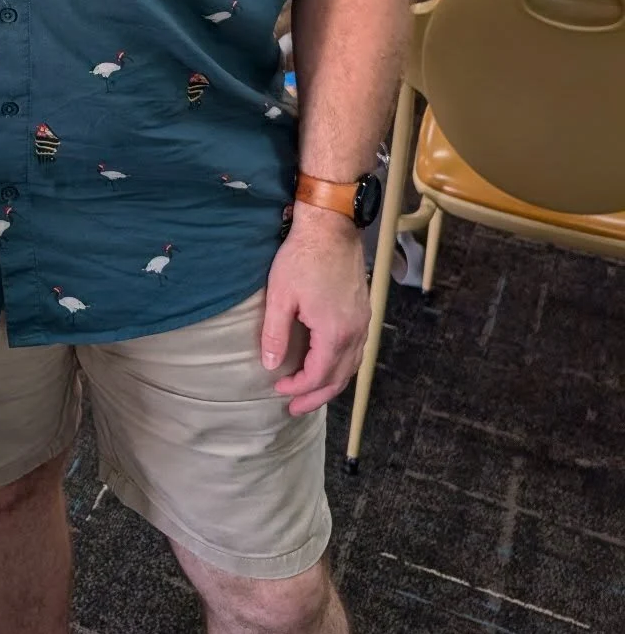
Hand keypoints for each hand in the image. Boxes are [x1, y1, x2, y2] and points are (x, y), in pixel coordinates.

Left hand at [260, 203, 369, 415]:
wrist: (330, 226)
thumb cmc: (302, 257)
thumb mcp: (280, 296)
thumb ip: (275, 334)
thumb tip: (270, 365)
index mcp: (335, 333)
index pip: (318, 375)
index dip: (297, 388)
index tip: (278, 390)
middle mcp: (355, 332)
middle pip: (339, 378)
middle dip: (316, 396)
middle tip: (294, 407)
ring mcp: (363, 321)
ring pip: (352, 366)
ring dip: (331, 384)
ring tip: (311, 393)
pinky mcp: (364, 310)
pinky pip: (357, 350)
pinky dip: (342, 366)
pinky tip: (328, 364)